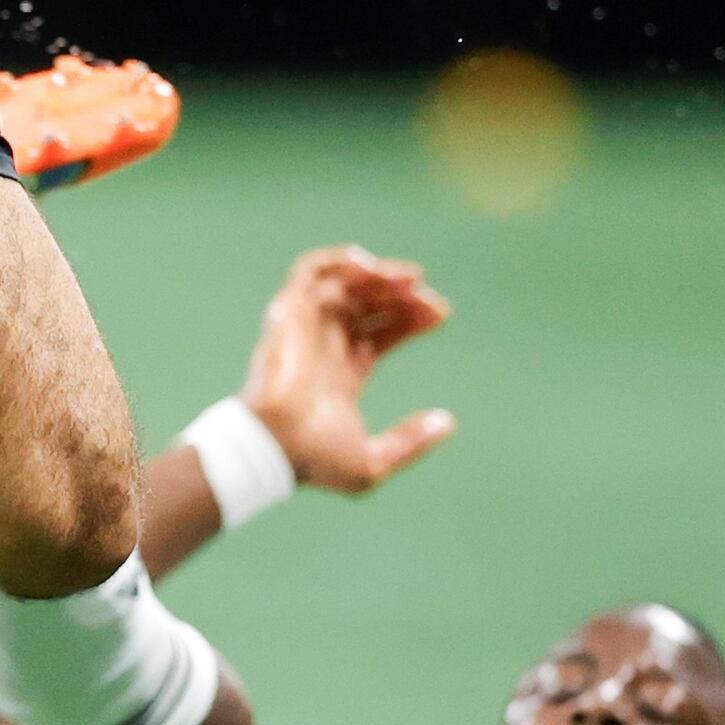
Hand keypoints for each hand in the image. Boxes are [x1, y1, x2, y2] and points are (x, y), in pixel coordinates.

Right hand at [238, 245, 457, 493]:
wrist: (276, 447)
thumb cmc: (315, 461)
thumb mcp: (374, 463)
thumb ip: (410, 443)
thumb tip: (447, 423)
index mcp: (342, 376)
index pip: (380, 333)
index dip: (411, 319)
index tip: (441, 315)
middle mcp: (323, 347)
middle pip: (369, 305)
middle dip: (403, 296)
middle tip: (430, 302)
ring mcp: (306, 327)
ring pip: (345, 283)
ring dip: (380, 274)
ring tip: (410, 279)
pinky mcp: (289, 311)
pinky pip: (311, 270)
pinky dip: (341, 260)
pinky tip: (372, 268)